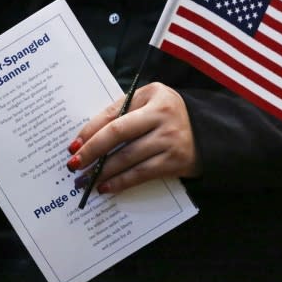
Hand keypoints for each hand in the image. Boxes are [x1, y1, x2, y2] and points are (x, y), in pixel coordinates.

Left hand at [66, 82, 200, 193]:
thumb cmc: (170, 115)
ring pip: (127, 157)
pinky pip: (141, 174)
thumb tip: (89, 135)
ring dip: (102, 170)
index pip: (114, 113)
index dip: (91, 130)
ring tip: (85, 180)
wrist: (208, 133)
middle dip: (92, 150)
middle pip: (118, 134)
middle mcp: (162, 115)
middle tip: (74, 164)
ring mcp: (169, 139)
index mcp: (153, 95)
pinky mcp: (174, 162)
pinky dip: (120, 182)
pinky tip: (105, 186)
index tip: (74, 144)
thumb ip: (124, 110)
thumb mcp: (151, 101)